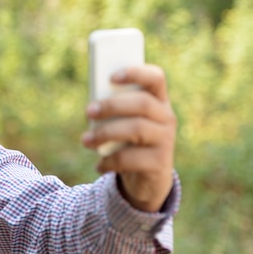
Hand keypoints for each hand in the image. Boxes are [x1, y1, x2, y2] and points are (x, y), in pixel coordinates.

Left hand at [81, 64, 175, 211]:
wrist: (146, 179)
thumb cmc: (128, 143)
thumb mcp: (122, 124)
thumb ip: (113, 112)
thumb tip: (92, 108)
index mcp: (158, 101)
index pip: (155, 78)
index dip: (136, 73)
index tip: (112, 77)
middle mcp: (166, 118)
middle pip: (143, 103)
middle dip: (112, 105)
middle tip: (88, 111)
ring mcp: (166, 140)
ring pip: (137, 128)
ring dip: (106, 133)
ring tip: (86, 140)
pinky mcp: (160, 163)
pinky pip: (131, 158)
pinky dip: (110, 161)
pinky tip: (99, 165)